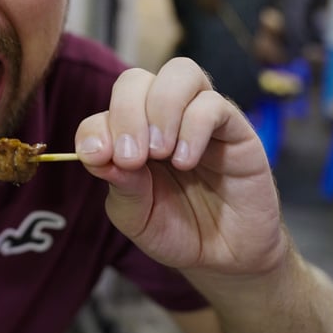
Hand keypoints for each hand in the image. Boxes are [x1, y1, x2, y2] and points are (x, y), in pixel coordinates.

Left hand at [76, 57, 286, 278]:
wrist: (225, 259)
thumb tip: (99, 153)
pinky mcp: (236, 130)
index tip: (99, 158)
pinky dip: (194, 127)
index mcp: (132, 134)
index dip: (96, 128)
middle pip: (136, 79)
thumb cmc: (177, 231)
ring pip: (180, 73)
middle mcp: (164, 118)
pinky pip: (214, 104)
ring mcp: (200, 118)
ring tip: (160, 152)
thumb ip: (118, 184)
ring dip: (161, 108)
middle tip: (132, 157)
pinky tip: (185, 160)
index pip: (105, 109)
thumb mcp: (135, 216)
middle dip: (127, 112)